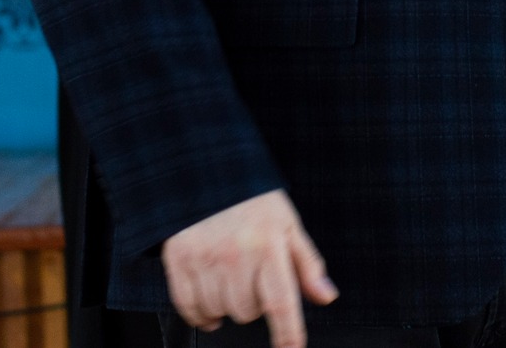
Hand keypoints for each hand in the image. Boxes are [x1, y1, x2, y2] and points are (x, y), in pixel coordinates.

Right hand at [162, 189, 336, 346]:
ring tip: (230, 277)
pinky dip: (200, 312)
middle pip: (247, 312)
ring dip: (226, 305)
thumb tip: (326, 296)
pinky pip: (189, 308)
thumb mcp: (288, 225)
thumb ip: (307, 265)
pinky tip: (209, 296)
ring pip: (219, 312)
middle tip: (251, 275)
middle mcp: (235, 255)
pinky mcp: (178, 260)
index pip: (281, 303)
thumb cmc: (252, 201)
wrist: (209, 173)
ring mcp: (204, 258)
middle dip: (253, 301)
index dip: (288, 334)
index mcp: (268, 246)